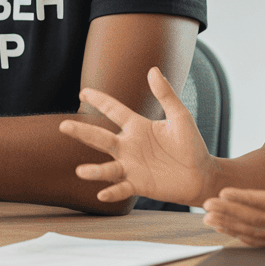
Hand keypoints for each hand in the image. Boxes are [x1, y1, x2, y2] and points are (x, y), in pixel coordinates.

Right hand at [59, 67, 213, 205]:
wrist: (201, 174)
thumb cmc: (191, 144)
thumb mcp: (180, 116)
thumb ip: (166, 95)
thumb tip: (153, 70)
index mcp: (138, 126)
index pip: (114, 110)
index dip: (99, 101)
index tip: (83, 92)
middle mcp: (129, 146)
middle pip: (101, 138)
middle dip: (82, 132)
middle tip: (63, 126)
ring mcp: (131, 167)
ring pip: (107, 168)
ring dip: (94, 171)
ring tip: (81, 171)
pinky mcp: (138, 185)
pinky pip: (122, 189)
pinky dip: (112, 192)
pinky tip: (102, 195)